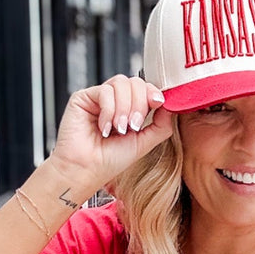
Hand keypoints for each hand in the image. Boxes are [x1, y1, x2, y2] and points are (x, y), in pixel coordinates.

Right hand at [50, 74, 173, 194]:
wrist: (86, 171)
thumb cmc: (109, 161)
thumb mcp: (143, 143)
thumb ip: (160, 125)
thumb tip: (170, 105)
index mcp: (129, 110)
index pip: (145, 89)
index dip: (153, 93)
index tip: (158, 103)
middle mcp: (115, 101)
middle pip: (135, 82)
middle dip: (139, 104)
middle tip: (133, 126)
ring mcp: (99, 98)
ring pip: (121, 83)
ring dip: (124, 108)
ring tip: (118, 128)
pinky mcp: (83, 98)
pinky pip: (105, 91)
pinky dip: (108, 110)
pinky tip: (104, 127)